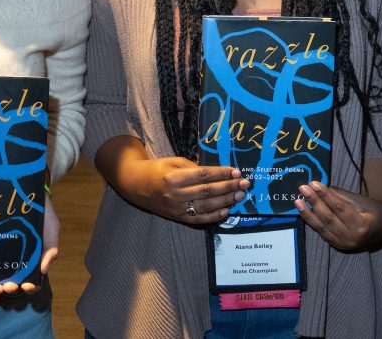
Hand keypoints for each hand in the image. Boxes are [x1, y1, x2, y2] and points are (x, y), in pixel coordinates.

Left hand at [0, 195, 59, 295]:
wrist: (27, 194)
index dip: (30, 287)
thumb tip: (43, 271)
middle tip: (7, 287)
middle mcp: (19, 260)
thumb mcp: (52, 230)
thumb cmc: (43, 215)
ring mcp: (4, 254)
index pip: (33, 279)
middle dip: (11, 288)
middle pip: (14, 281)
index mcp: (34, 260)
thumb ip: (51, 250)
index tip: (26, 286)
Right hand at [124, 156, 248, 224]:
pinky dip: (213, 216)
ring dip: (225, 201)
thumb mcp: (174, 162)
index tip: (236, 172)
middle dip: (228, 187)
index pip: (204, 175)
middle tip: (245, 184)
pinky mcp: (177, 218)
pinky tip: (226, 210)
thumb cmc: (157, 169)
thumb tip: (218, 173)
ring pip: (206, 206)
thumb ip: (194, 168)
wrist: (136, 185)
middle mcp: (176, 194)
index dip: (222, 174)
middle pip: (208, 191)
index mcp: (175, 177)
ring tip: (240, 195)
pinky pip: (198, 219)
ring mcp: (176, 208)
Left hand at [295, 182, 381, 250]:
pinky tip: (303, 211)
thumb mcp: (359, 200)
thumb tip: (318, 187)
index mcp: (362, 224)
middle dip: (314, 202)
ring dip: (308, 213)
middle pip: (329, 218)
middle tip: (303, 188)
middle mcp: (351, 237)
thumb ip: (339, 196)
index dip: (325, 195)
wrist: (380, 228)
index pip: (340, 208)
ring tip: (297, 201)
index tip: (314, 183)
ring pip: (322, 227)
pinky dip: (311, 221)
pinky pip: (321, 232)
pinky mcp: (336, 245)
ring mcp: (343, 244)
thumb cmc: (370, 209)